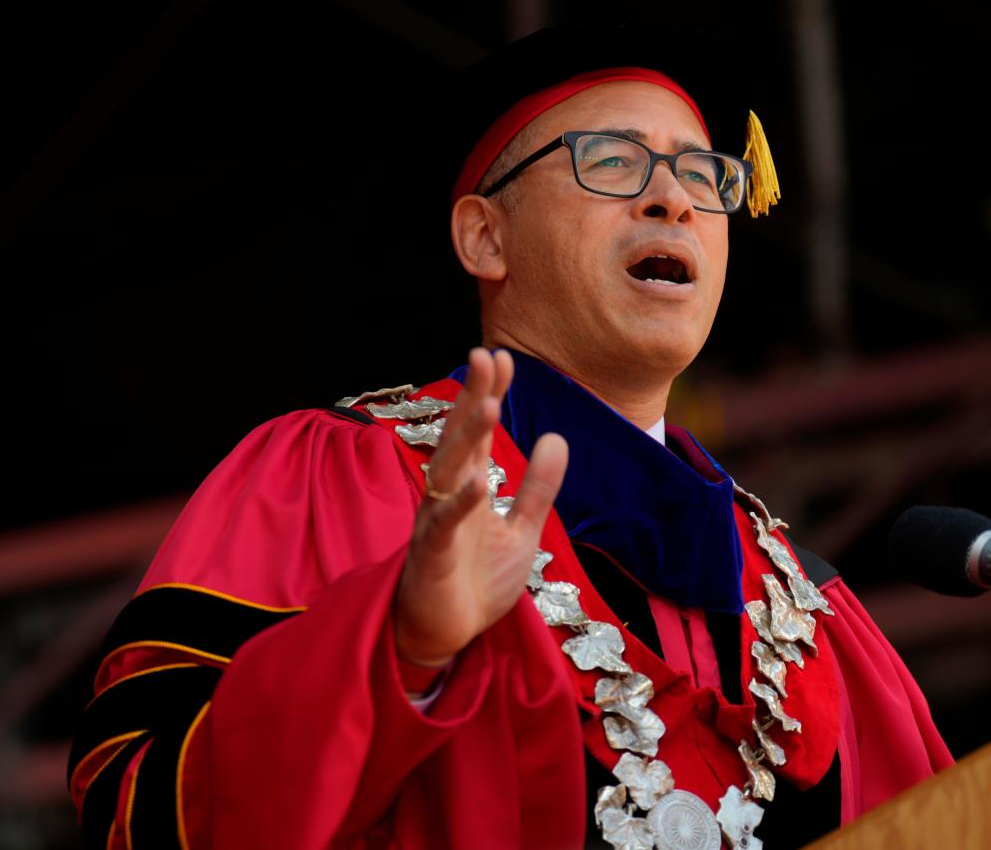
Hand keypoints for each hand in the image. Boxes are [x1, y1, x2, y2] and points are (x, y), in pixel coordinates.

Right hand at [393, 348, 568, 666]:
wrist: (447, 634)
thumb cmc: (477, 579)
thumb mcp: (522, 530)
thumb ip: (538, 488)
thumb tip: (557, 437)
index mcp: (468, 485)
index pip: (477, 430)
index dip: (489, 393)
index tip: (504, 358)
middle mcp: (448, 494)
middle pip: (458, 437)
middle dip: (472, 396)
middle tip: (486, 356)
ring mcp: (437, 522)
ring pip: (448, 470)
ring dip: (467, 437)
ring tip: (488, 403)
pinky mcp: (433, 555)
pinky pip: (446, 525)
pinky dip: (461, 503)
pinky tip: (478, 481)